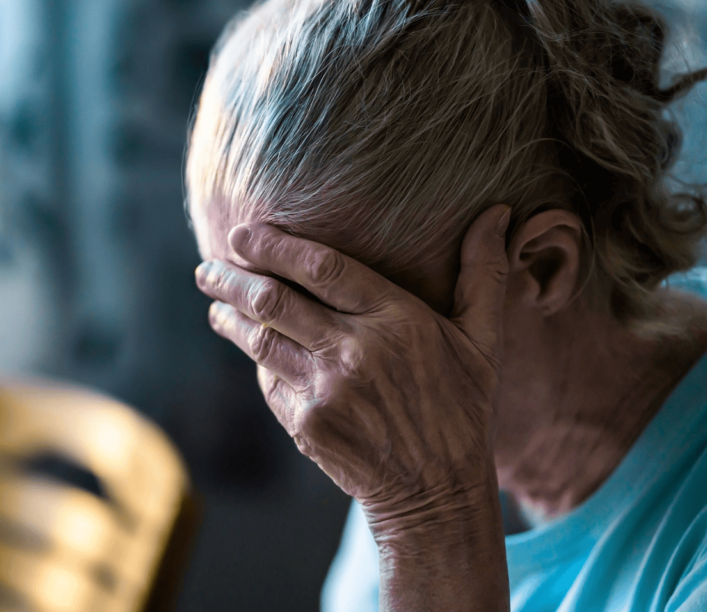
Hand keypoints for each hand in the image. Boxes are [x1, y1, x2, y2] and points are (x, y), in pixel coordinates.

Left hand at [194, 204, 511, 531]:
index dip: (275, 245)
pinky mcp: (306, 424)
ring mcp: (325, 391)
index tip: (243, 232)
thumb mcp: (483, 341)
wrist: (438, 494)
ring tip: (213, 301)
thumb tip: (498, 213)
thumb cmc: (463, 409)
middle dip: (232, 278)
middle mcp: (354, 352)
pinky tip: (250, 346)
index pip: (322, 267)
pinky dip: (256, 359)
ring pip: (260, 340)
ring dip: (229, 316)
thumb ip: (484, 275)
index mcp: (396, 321)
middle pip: (274, 300)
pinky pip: (268, 381)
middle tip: (207, 266)